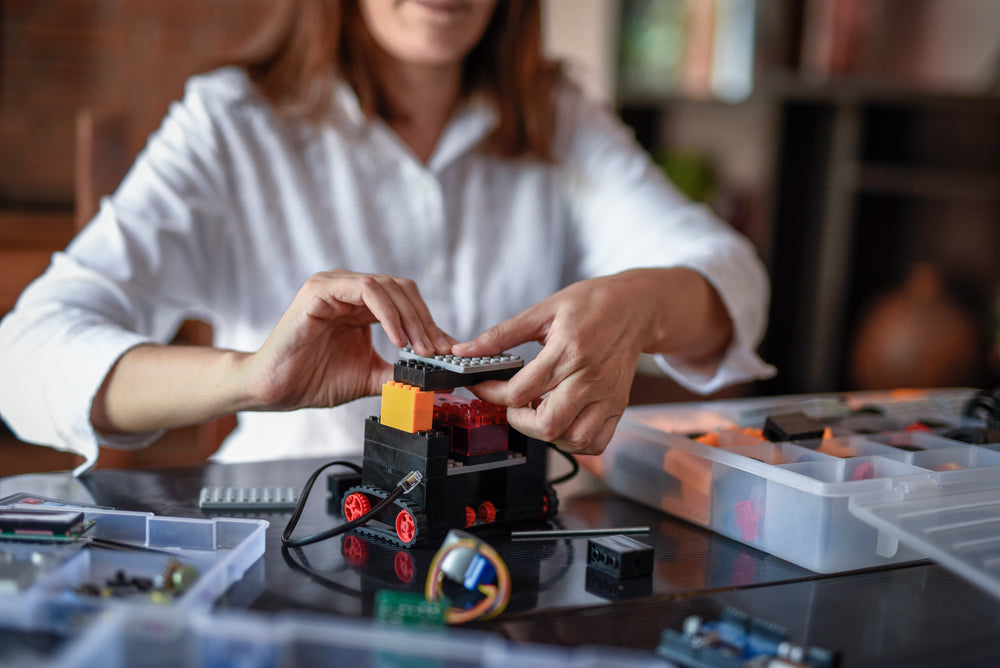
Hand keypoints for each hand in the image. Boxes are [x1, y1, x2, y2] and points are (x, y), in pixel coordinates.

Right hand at [244, 270, 454, 410]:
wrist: (276, 390)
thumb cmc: (314, 379)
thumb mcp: (370, 376)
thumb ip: (400, 372)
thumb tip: (438, 380)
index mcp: (360, 304)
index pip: (406, 301)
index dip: (429, 323)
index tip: (446, 351)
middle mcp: (348, 288)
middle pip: (402, 289)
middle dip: (424, 320)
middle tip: (437, 350)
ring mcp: (333, 285)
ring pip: (387, 286)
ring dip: (410, 318)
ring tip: (420, 348)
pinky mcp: (320, 290)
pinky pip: (365, 289)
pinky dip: (388, 312)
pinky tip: (397, 339)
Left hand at [453, 269, 730, 453]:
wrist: (636, 307)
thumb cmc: (591, 304)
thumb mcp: (543, 310)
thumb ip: (502, 334)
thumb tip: (465, 350)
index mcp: (567, 352)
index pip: (519, 392)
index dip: (491, 394)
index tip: (482, 386)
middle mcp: (589, 379)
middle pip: (547, 425)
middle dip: (519, 422)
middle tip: (513, 406)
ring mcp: (606, 397)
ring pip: (573, 440)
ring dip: (548, 435)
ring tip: (539, 412)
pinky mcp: (617, 406)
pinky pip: (596, 442)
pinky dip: (574, 442)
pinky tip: (562, 421)